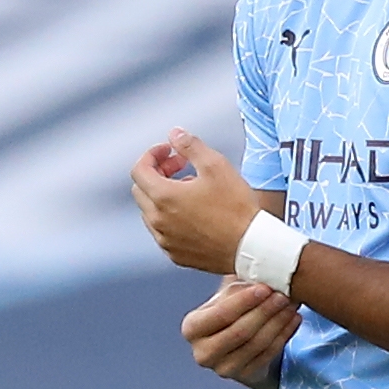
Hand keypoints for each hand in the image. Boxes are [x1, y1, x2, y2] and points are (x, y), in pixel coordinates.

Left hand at [130, 128, 259, 273]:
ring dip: (163, 195)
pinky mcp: (175, 254)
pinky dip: (170, 216)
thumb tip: (175, 134)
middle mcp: (158, 221)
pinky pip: (163, 230)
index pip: (139, 170)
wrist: (250, 246)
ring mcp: (165, 240)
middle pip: (141, 190)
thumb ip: (191, 146)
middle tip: (180, 166)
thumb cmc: (236, 208)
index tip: (168, 150)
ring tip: (192, 189)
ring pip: (151, 211)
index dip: (152, 155)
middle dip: (157, 172)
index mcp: (163, 197)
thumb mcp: (216, 166)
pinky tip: (194, 212)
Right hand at [181, 278, 301, 388]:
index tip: (266, 287)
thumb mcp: (229, 291)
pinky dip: (284, 334)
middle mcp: (202, 352)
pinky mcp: (244, 375)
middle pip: (240, 331)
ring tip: (292, 303)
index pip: (220, 315)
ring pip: (256, 344)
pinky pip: (268, 354)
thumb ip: (238, 281)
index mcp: (192, 327)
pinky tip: (295, 318)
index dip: (245, 301)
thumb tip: (258, 267)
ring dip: (278, 322)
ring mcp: (223, 368)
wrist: (239, 336)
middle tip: (284, 295)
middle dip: (265, 311)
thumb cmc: (234, 306)